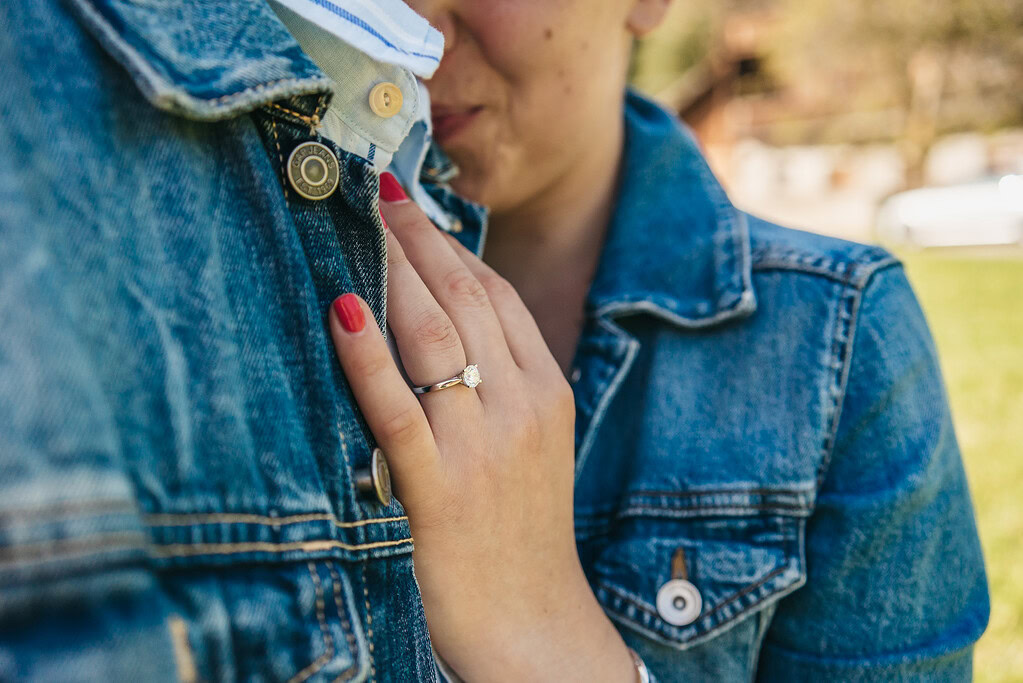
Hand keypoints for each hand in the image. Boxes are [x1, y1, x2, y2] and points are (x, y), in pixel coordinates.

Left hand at [327, 175, 634, 681]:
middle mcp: (519, 406)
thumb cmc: (525, 530)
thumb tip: (453, 325)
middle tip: (378, 192)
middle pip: (464, 300)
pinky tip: (341, 312)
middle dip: (418, 239)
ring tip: (358, 225)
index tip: (414, 209)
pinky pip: (398, 407)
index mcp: (545, 391)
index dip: (451, 246)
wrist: (533, 623)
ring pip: (432, 337)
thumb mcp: (535, 443)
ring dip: (392, 273)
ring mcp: (482, 445)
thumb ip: (505, 381)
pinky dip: (367, 355)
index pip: (495, 297)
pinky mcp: (440, 488)